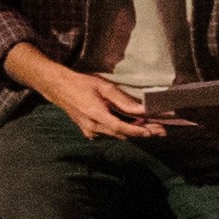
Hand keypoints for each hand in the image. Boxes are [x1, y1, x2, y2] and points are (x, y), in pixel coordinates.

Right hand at [29, 58, 175, 142]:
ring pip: (116, 135)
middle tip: (160, 129)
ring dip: (133, 131)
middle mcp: (93, 127)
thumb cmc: (80, 83)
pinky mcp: (88, 131)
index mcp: (96, 115)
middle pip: (122, 134)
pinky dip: (121, 130)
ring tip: (150, 127)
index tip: (155, 131)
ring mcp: (89, 131)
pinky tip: (131, 125)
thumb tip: (141, 109)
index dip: (139, 131)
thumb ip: (122, 100)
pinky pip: (109, 133)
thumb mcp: (103, 86)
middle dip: (142, 133)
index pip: (122, 128)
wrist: (57, 87)